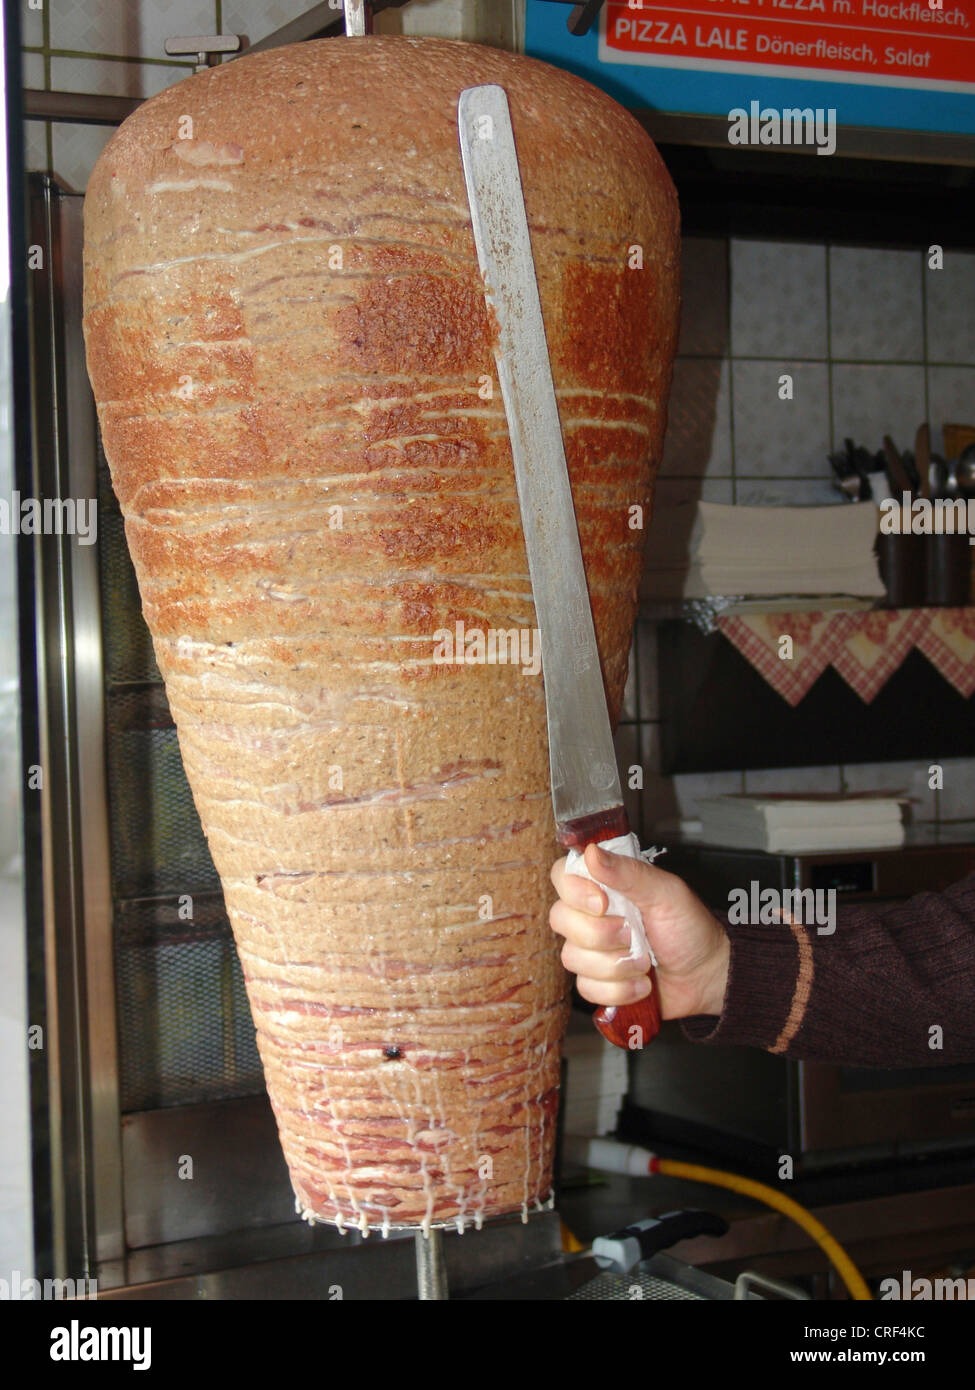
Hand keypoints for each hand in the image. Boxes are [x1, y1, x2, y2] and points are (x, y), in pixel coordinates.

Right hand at [549, 843, 729, 1019]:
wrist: (705, 975)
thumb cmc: (690, 928)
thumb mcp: (666, 893)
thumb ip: (628, 872)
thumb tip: (591, 852)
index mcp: (605, 885)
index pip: (562, 876)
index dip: (575, 892)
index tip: (602, 903)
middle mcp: (591, 915)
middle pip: (560, 919)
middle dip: (601, 934)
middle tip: (633, 934)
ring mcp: (591, 949)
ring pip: (572, 957)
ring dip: (615, 965)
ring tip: (644, 961)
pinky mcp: (596, 981)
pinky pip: (586, 988)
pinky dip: (618, 990)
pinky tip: (640, 983)